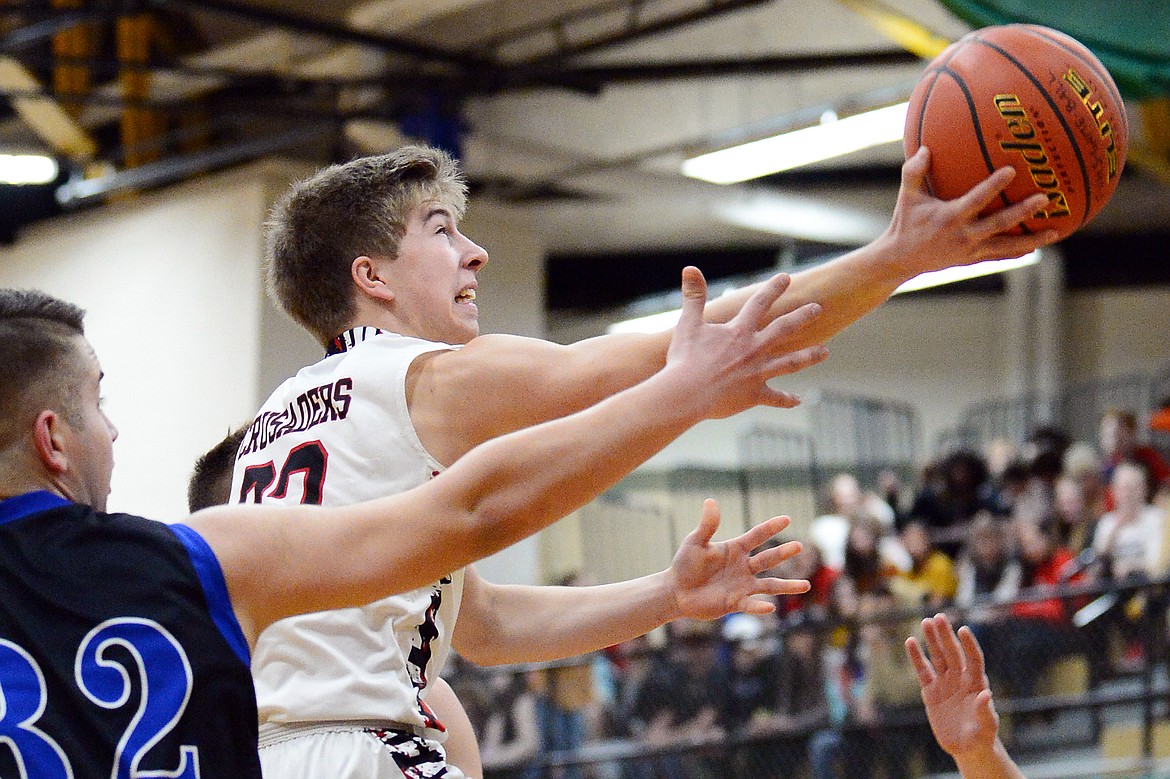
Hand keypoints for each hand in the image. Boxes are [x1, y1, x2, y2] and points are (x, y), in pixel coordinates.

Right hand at [666, 267, 827, 419]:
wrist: (687, 393)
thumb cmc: (685, 359)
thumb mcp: (688, 323)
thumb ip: (694, 296)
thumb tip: (690, 268)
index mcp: (739, 331)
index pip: (760, 303)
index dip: (773, 289)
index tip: (786, 278)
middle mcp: (754, 349)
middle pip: (784, 328)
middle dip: (803, 316)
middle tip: (818, 308)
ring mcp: (757, 372)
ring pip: (790, 362)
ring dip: (809, 356)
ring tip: (825, 352)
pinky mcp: (754, 395)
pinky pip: (775, 398)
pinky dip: (786, 399)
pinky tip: (798, 400)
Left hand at [667, 499, 808, 619]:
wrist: (677, 591)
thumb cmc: (685, 564)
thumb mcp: (695, 542)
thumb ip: (707, 525)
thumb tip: (710, 501)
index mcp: (735, 549)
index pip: (757, 536)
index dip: (770, 527)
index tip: (786, 519)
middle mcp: (743, 567)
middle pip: (767, 559)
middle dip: (783, 553)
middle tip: (799, 546)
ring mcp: (742, 586)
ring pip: (769, 585)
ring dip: (787, 586)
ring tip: (805, 585)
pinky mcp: (735, 603)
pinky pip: (750, 605)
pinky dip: (759, 607)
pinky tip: (769, 608)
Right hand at [881, 147, 1058, 277]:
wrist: (901, 259)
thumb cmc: (905, 223)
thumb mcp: (906, 197)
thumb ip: (914, 172)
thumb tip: (926, 148)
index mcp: (950, 217)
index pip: (977, 199)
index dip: (994, 186)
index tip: (1012, 170)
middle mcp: (964, 235)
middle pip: (1000, 223)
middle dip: (1023, 211)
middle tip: (1045, 199)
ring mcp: (970, 250)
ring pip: (1007, 245)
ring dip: (1032, 239)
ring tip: (1056, 231)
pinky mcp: (972, 260)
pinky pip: (1000, 255)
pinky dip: (1018, 251)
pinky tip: (1036, 245)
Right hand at [905, 613, 998, 758]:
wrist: (967, 747)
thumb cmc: (982, 737)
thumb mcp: (987, 727)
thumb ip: (985, 712)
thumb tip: (986, 694)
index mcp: (977, 684)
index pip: (974, 659)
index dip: (969, 645)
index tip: (963, 630)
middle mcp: (961, 679)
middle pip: (953, 652)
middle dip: (946, 635)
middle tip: (939, 617)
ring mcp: (945, 683)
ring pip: (937, 656)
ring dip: (932, 640)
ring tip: (925, 622)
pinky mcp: (930, 691)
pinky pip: (922, 670)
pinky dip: (916, 657)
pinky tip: (910, 642)